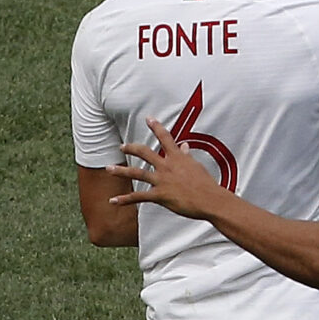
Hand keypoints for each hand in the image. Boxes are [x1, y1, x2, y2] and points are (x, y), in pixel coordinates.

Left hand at [114, 118, 234, 218]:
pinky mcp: (160, 195)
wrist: (210, 200)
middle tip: (122, 146)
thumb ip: (187, 156)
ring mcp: (162, 180)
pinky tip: (113, 201)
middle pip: (145, 152)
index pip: (166, 138)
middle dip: (131, 148)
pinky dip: (125, 199)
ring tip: (108, 169)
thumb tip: (185, 147)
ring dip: (120, 171)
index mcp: (178, 158)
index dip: (156, 127)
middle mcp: (167, 166)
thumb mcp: (197, 167)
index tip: (149, 119)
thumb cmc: (207, 185)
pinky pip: (138, 196)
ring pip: (137, 173)